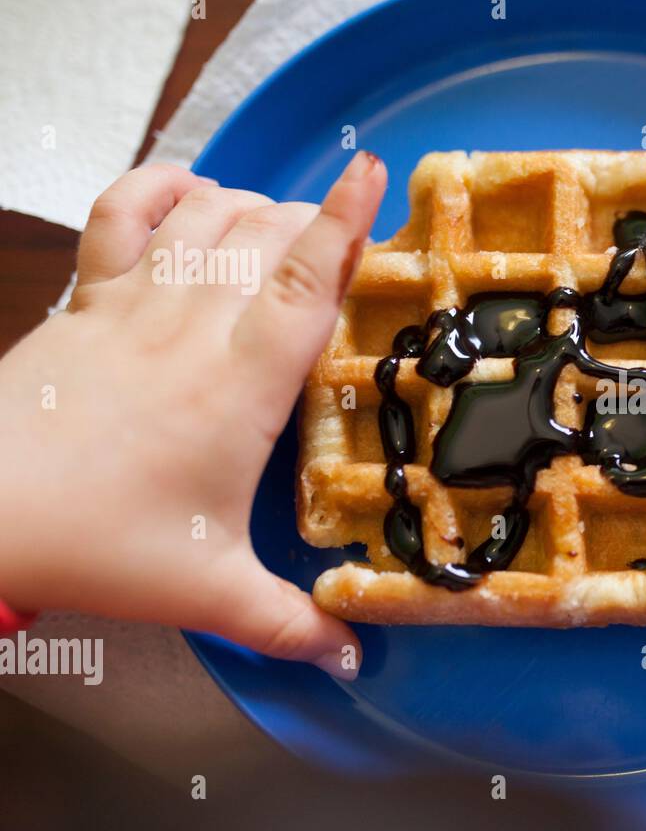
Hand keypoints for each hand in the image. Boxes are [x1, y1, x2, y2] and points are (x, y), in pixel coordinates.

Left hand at [0, 151, 386, 678]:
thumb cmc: (97, 544)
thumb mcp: (210, 592)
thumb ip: (291, 625)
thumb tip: (354, 658)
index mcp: (239, 383)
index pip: (304, 279)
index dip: (347, 221)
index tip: (373, 172)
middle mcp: (192, 324)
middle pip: (267, 232)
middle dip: (316, 224)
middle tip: (343, 255)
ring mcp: (133, 301)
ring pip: (210, 213)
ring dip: (255, 208)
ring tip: (282, 234)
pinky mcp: (87, 299)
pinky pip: (125, 210)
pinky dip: (165, 187)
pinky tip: (193, 194)